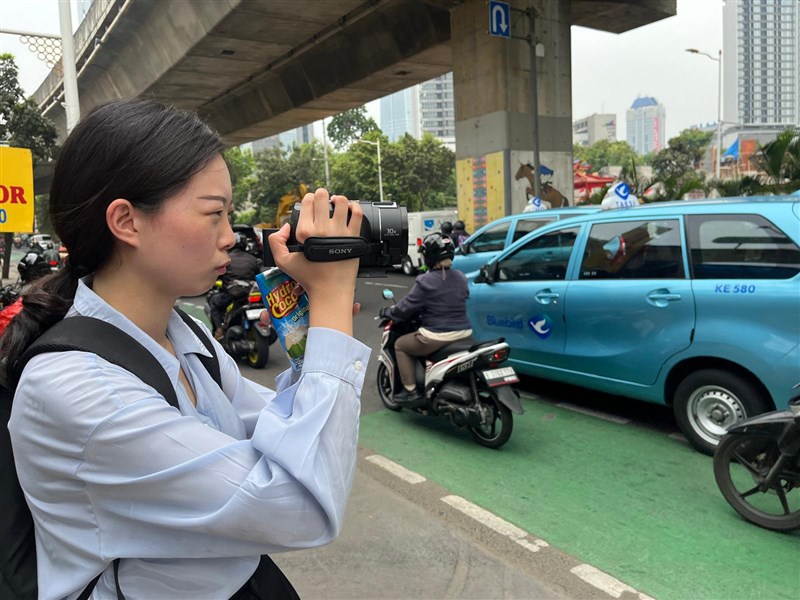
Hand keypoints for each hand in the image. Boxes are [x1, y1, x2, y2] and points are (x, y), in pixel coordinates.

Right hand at [267, 189, 362, 334]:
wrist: (330, 291)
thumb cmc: (309, 278)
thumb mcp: (283, 262)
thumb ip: (276, 242)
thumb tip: (285, 227)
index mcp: (305, 232)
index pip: (307, 202)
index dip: (308, 198)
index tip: (310, 202)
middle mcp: (322, 229)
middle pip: (322, 197)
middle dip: (321, 194)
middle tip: (322, 199)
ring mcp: (339, 232)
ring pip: (341, 201)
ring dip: (337, 199)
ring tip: (335, 203)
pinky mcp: (354, 237)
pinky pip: (357, 214)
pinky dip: (354, 206)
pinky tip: (350, 208)